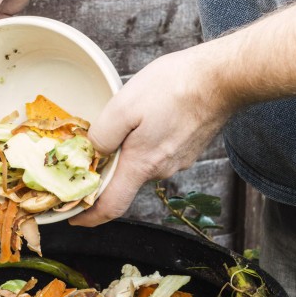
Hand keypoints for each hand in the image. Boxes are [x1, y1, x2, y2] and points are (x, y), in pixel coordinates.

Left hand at [71, 46, 234, 225]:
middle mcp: (162, 170)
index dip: (88, 217)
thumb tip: (92, 153)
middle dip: (106, 170)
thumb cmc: (174, 87)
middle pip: (125, 181)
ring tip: (122, 123)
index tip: (73, 218)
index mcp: (142, 165)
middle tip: (90, 150)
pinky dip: (146, 141)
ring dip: (128, 150)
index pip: (111, 206)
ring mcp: (179, 160)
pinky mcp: (189, 147)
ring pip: (143, 162)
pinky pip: (159, 151)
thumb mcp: (124, 106)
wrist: (222, 78)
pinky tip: (147, 118)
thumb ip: (102, 135)